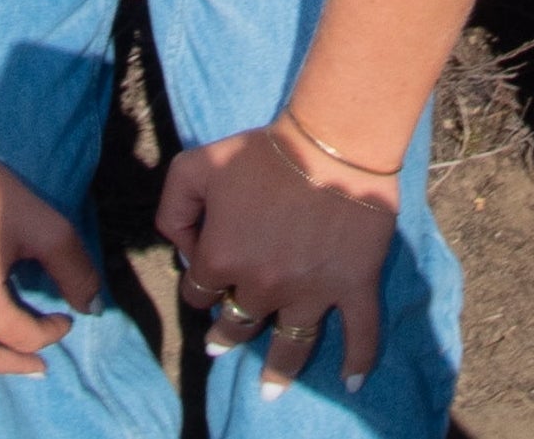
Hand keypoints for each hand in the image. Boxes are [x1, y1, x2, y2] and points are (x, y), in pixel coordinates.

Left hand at [157, 121, 396, 400]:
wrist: (329, 142)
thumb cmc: (261, 151)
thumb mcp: (196, 165)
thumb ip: (173, 207)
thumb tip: (182, 247)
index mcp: (224, 259)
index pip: (199, 290)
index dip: (199, 281)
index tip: (207, 268)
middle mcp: (264, 287)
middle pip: (239, 323)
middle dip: (226, 333)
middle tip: (220, 343)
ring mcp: (311, 292)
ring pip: (291, 345)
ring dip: (278, 371)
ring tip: (269, 391)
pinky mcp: (353, 287)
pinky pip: (360, 335)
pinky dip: (359, 362)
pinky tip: (353, 383)